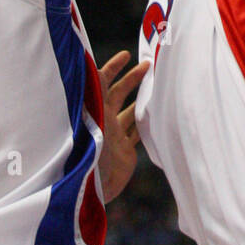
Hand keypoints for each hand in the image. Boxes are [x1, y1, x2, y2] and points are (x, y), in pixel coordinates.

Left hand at [96, 50, 148, 202]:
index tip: (126, 55)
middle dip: (132, 78)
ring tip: (156, 87)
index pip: (103, 82)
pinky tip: (156, 117)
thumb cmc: (88, 153)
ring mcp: (115, 136)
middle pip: (119, 93)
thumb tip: (92, 66)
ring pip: (130, 112)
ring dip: (141, 99)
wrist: (91, 188)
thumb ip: (93, 94)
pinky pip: (137, 134)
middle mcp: (106, 120)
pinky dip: (145, 124)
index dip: (113, 68)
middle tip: (149, 65)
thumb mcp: (91, 119)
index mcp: (96, 110)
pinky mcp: (125, 152)